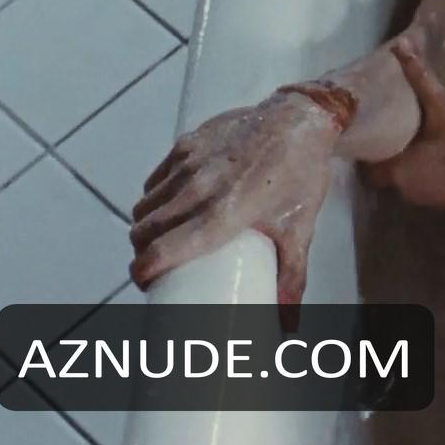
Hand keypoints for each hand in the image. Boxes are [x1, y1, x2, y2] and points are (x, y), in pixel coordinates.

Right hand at [130, 91, 339, 311]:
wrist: (302, 120)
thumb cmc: (302, 176)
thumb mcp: (299, 230)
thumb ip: (292, 278)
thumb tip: (287, 324)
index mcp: (224, 214)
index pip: (162, 251)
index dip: (143, 272)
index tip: (147, 284)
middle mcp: (199, 188)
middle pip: (144, 231)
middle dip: (143, 252)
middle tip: (157, 264)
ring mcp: (189, 163)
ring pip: (144, 206)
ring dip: (146, 226)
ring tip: (161, 237)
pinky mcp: (186, 144)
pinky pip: (154, 180)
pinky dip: (154, 198)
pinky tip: (169, 207)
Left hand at [365, 41, 444, 215]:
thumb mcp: (444, 108)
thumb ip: (421, 78)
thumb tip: (400, 44)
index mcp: (395, 169)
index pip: (366, 162)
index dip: (368, 143)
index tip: (371, 123)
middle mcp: (403, 188)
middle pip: (385, 168)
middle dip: (389, 147)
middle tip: (392, 123)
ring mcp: (423, 197)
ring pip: (405, 175)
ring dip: (408, 158)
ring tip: (413, 133)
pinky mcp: (442, 200)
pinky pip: (423, 180)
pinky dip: (425, 166)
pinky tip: (437, 150)